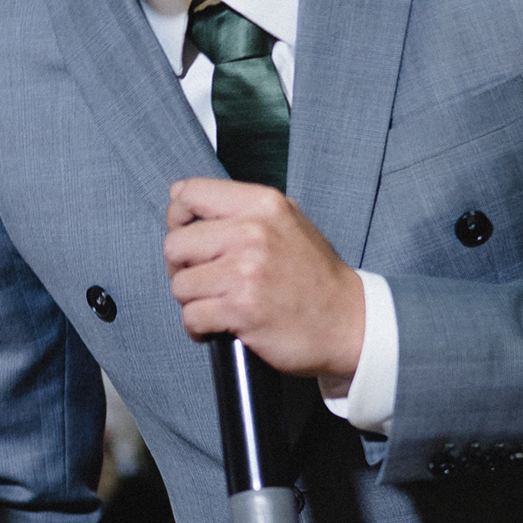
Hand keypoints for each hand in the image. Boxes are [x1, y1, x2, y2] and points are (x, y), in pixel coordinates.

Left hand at [165, 178, 364, 384]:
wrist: (347, 322)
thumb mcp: (288, 221)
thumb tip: (181, 195)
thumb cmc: (314, 275)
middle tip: (206, 280)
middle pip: (174, 244)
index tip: (190, 239)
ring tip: (219, 304)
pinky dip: (199, 328)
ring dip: (193, 301)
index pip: (189, 194)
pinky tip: (221, 326)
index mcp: (263, 204)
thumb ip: (241, 208)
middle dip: (183, 268)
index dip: (177, 218)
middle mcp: (253, 232)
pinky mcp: (242, 309)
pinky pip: (191, 317)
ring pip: (179, 284)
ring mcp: (246, 271)